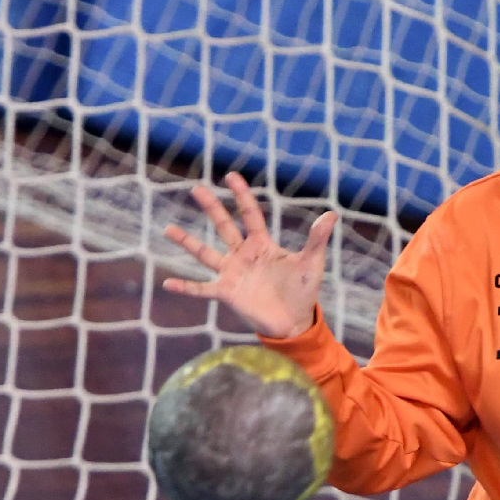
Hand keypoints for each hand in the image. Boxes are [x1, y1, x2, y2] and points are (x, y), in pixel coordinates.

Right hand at [162, 172, 336, 339]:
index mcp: (262, 244)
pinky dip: (185, 287)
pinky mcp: (227, 293)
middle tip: (196, 189)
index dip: (241, 195)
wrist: (294, 323)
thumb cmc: (302, 292)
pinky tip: (167, 283)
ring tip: (168, 229)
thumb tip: (332, 214)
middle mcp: (243, 255)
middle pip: (223, 226)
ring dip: (187, 242)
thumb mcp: (311, 263)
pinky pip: (202, 289)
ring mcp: (232, 273)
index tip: (231, 175)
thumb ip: (317, 239)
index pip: (249, 214)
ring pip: (205, 253)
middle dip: (211, 208)